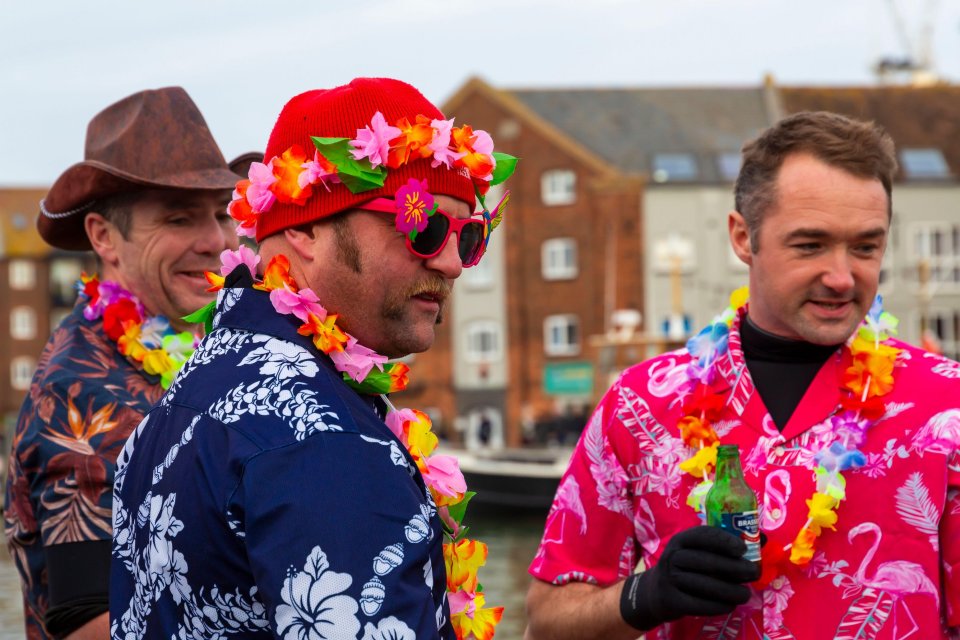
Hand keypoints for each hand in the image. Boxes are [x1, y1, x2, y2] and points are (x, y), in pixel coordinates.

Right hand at [619, 525, 759, 630]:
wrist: (656, 592)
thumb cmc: (686, 567)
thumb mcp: (697, 552)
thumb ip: (726, 546)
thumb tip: (763, 539)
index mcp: (681, 540)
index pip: (702, 535)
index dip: (723, 540)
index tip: (743, 548)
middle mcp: (673, 557)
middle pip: (706, 561)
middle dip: (734, 567)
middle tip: (754, 573)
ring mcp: (670, 579)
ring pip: (704, 585)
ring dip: (729, 590)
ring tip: (746, 594)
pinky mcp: (672, 600)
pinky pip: (699, 605)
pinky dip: (718, 606)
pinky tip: (730, 605)